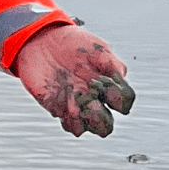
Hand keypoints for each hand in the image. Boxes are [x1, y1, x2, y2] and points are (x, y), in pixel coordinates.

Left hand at [14, 23, 134, 136]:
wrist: (45, 40)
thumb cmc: (74, 43)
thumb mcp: (97, 48)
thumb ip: (113, 64)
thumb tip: (121, 80)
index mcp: (107, 85)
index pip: (124, 102)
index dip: (118, 97)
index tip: (100, 79)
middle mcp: (93, 99)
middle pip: (106, 126)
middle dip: (101, 118)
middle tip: (91, 102)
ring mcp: (75, 105)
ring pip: (86, 129)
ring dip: (83, 119)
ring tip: (74, 103)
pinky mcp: (57, 107)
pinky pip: (69, 125)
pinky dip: (69, 120)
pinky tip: (63, 102)